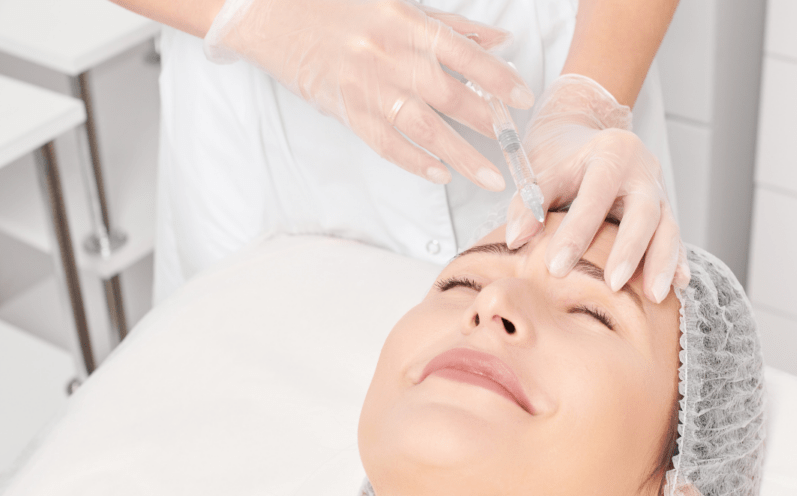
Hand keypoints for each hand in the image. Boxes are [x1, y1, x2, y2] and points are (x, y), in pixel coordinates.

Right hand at [204, 0, 534, 190]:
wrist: (272, 14)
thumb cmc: (340, 7)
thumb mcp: (399, 6)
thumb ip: (452, 26)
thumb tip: (500, 40)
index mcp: (407, 24)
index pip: (464, 53)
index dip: (497, 78)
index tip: (524, 98)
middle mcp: (389, 56)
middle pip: (448, 95)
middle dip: (486, 124)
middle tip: (514, 147)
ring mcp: (366, 86)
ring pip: (422, 127)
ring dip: (460, 155)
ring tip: (489, 176)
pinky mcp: (345, 110)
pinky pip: (384, 142)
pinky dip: (414, 160)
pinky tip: (439, 173)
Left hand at [505, 74, 689, 302]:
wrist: (584, 131)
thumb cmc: (561, 155)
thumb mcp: (540, 169)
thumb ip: (527, 202)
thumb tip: (516, 239)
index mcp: (610, 152)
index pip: (595, 196)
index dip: (577, 233)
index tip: (556, 267)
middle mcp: (641, 169)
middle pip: (643, 211)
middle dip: (630, 250)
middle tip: (614, 285)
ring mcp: (658, 189)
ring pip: (668, 226)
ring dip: (662, 262)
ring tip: (654, 296)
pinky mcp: (665, 207)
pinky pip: (675, 235)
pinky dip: (676, 260)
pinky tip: (678, 285)